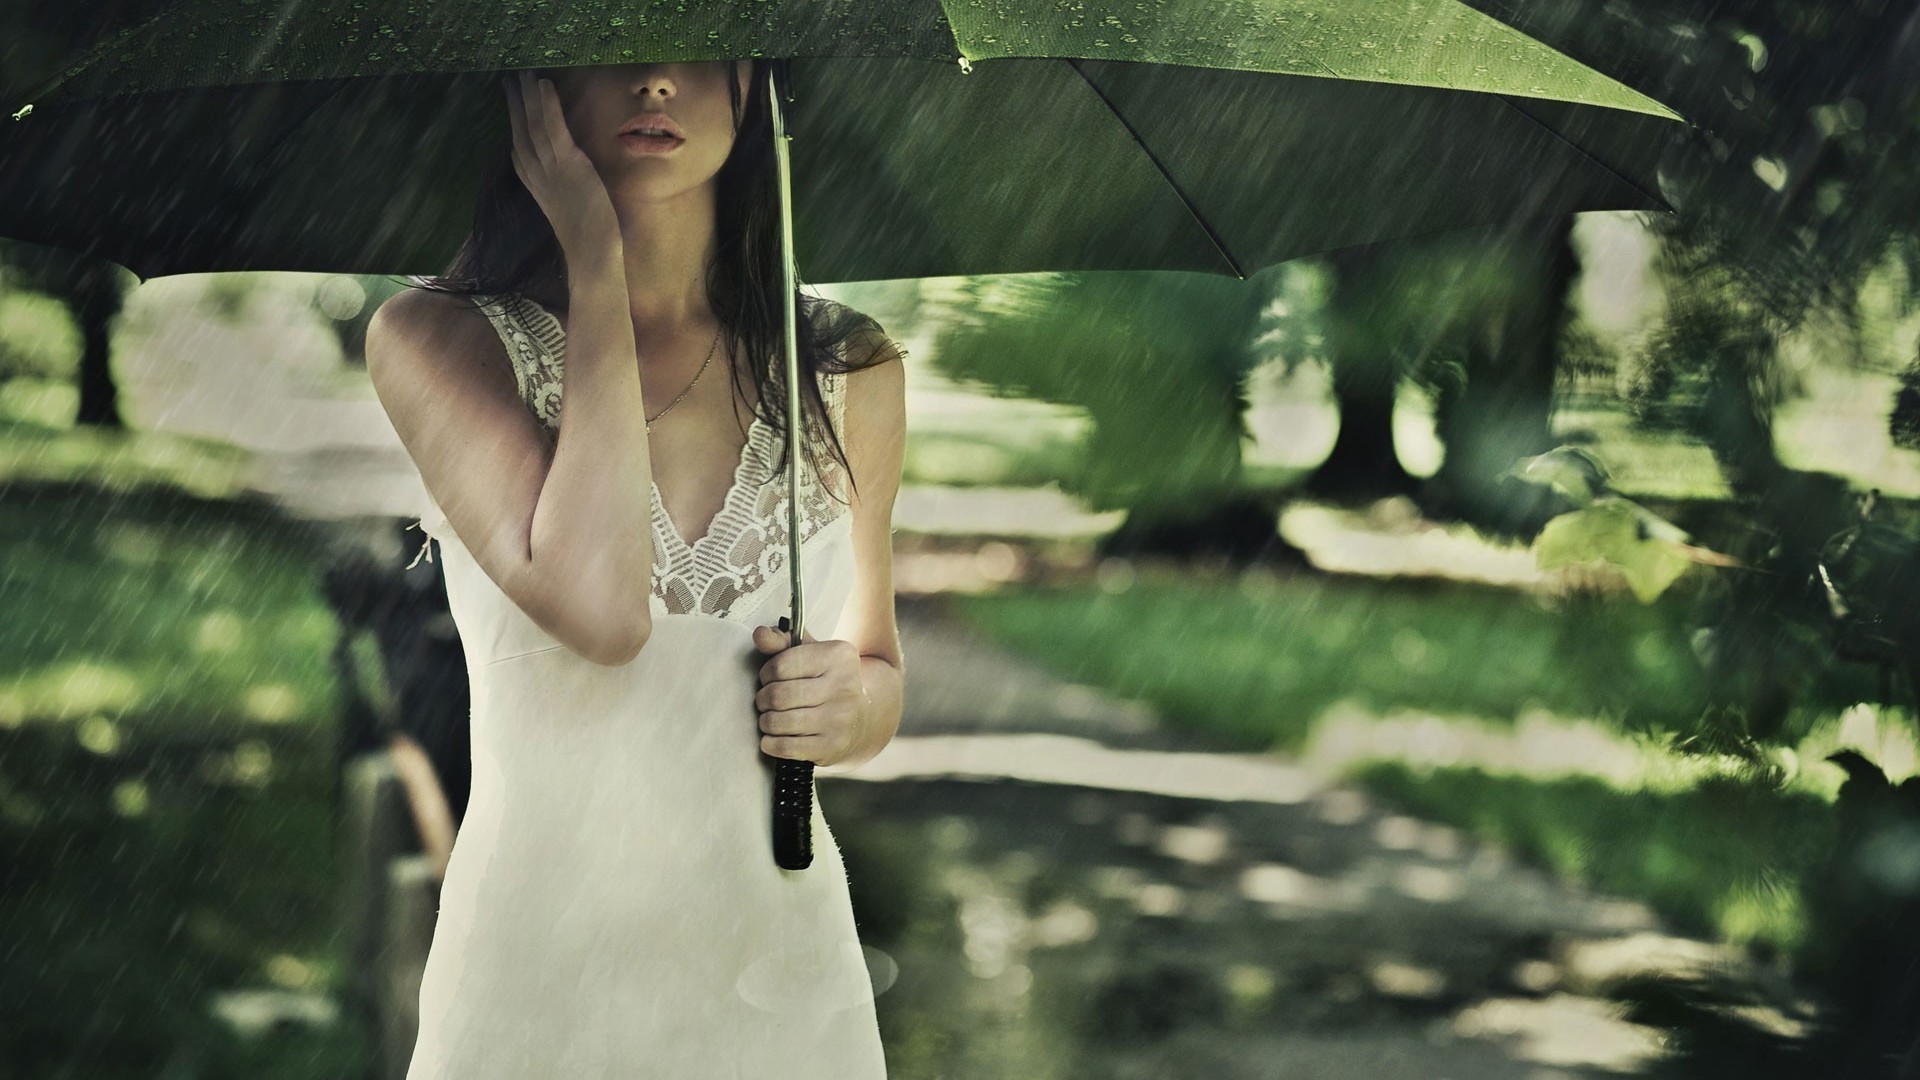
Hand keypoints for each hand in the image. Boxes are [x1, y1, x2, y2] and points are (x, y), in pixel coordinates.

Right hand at [504, 70, 618, 255]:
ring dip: (528, 98)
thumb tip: (573, 187)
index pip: (520, 154)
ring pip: (533, 126)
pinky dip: (547, 105)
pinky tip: (544, 86)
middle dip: (515, 107)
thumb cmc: (589, 241)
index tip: (511, 113)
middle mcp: (539, 176)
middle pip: (521, 133)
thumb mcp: (572, 214)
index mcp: (538, 189)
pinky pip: (554, 128)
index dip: (515, 130)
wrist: (592, 253)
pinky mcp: (569, 164)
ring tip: (524, 75)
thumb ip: (567, 197)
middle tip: (509, 82)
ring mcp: (552, 169)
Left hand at [751, 623, 871, 767]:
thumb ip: (781, 641)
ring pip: (778, 722)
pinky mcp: (832, 746)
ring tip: (770, 718)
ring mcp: (840, 719)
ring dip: (766, 722)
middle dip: (763, 699)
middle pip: (778, 695)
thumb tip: (759, 634)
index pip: (781, 665)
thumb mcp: (809, 654)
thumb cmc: (825, 682)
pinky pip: (785, 747)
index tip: (769, 678)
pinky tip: (773, 738)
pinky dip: (770, 744)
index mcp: (839, 656)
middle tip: (766, 700)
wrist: (860, 719)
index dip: (766, 673)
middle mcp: (845, 686)